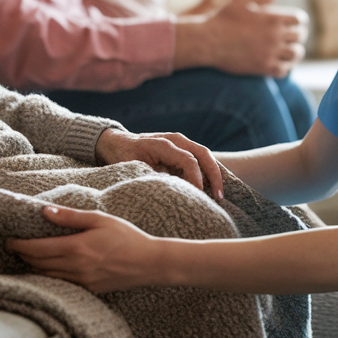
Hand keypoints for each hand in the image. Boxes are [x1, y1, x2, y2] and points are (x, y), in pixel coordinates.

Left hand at [7, 206, 160, 292]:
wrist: (149, 263)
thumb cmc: (127, 237)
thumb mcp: (100, 220)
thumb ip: (71, 217)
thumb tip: (45, 211)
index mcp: (77, 248)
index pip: (37, 248)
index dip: (19, 245)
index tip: (8, 239)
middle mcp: (75, 268)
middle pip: (37, 263)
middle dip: (21, 255)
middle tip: (11, 246)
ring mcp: (81, 282)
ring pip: (46, 277)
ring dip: (31, 267)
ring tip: (23, 257)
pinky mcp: (88, 290)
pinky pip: (60, 284)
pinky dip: (47, 277)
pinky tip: (44, 270)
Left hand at [95, 129, 223, 199]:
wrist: (117, 142)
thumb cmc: (123, 155)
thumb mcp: (132, 167)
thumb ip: (149, 176)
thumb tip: (166, 191)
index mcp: (164, 144)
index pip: (188, 160)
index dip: (195, 178)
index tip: (199, 195)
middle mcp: (176, 140)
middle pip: (203, 154)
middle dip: (214, 175)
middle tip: (220, 197)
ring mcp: (180, 143)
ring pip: (205, 156)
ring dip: (213, 174)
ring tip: (219, 196)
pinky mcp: (181, 150)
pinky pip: (199, 159)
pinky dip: (207, 173)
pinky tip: (212, 189)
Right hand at [175, 0, 308, 76]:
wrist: (207, 41)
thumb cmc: (221, 19)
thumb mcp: (240, 1)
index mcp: (272, 18)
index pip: (299, 20)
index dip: (298, 21)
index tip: (295, 24)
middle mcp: (274, 35)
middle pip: (299, 37)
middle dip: (298, 36)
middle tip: (293, 38)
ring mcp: (270, 52)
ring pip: (295, 54)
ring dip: (295, 52)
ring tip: (290, 52)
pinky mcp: (262, 67)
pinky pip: (283, 70)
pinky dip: (285, 67)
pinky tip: (279, 64)